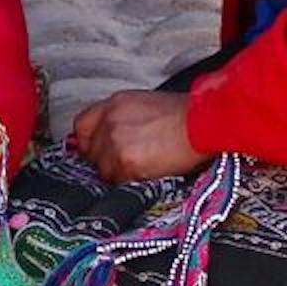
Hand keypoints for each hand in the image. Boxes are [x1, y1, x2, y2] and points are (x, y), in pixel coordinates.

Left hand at [71, 90, 205, 182]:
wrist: (205, 123)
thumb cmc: (187, 116)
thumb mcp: (148, 105)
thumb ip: (124, 119)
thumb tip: (112, 139)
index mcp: (115, 104)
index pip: (82, 126)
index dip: (90, 143)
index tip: (98, 151)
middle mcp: (110, 120)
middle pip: (90, 151)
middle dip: (106, 161)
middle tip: (127, 163)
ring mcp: (115, 140)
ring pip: (103, 170)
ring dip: (119, 174)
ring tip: (144, 167)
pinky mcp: (125, 160)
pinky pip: (118, 181)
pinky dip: (131, 182)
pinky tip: (148, 173)